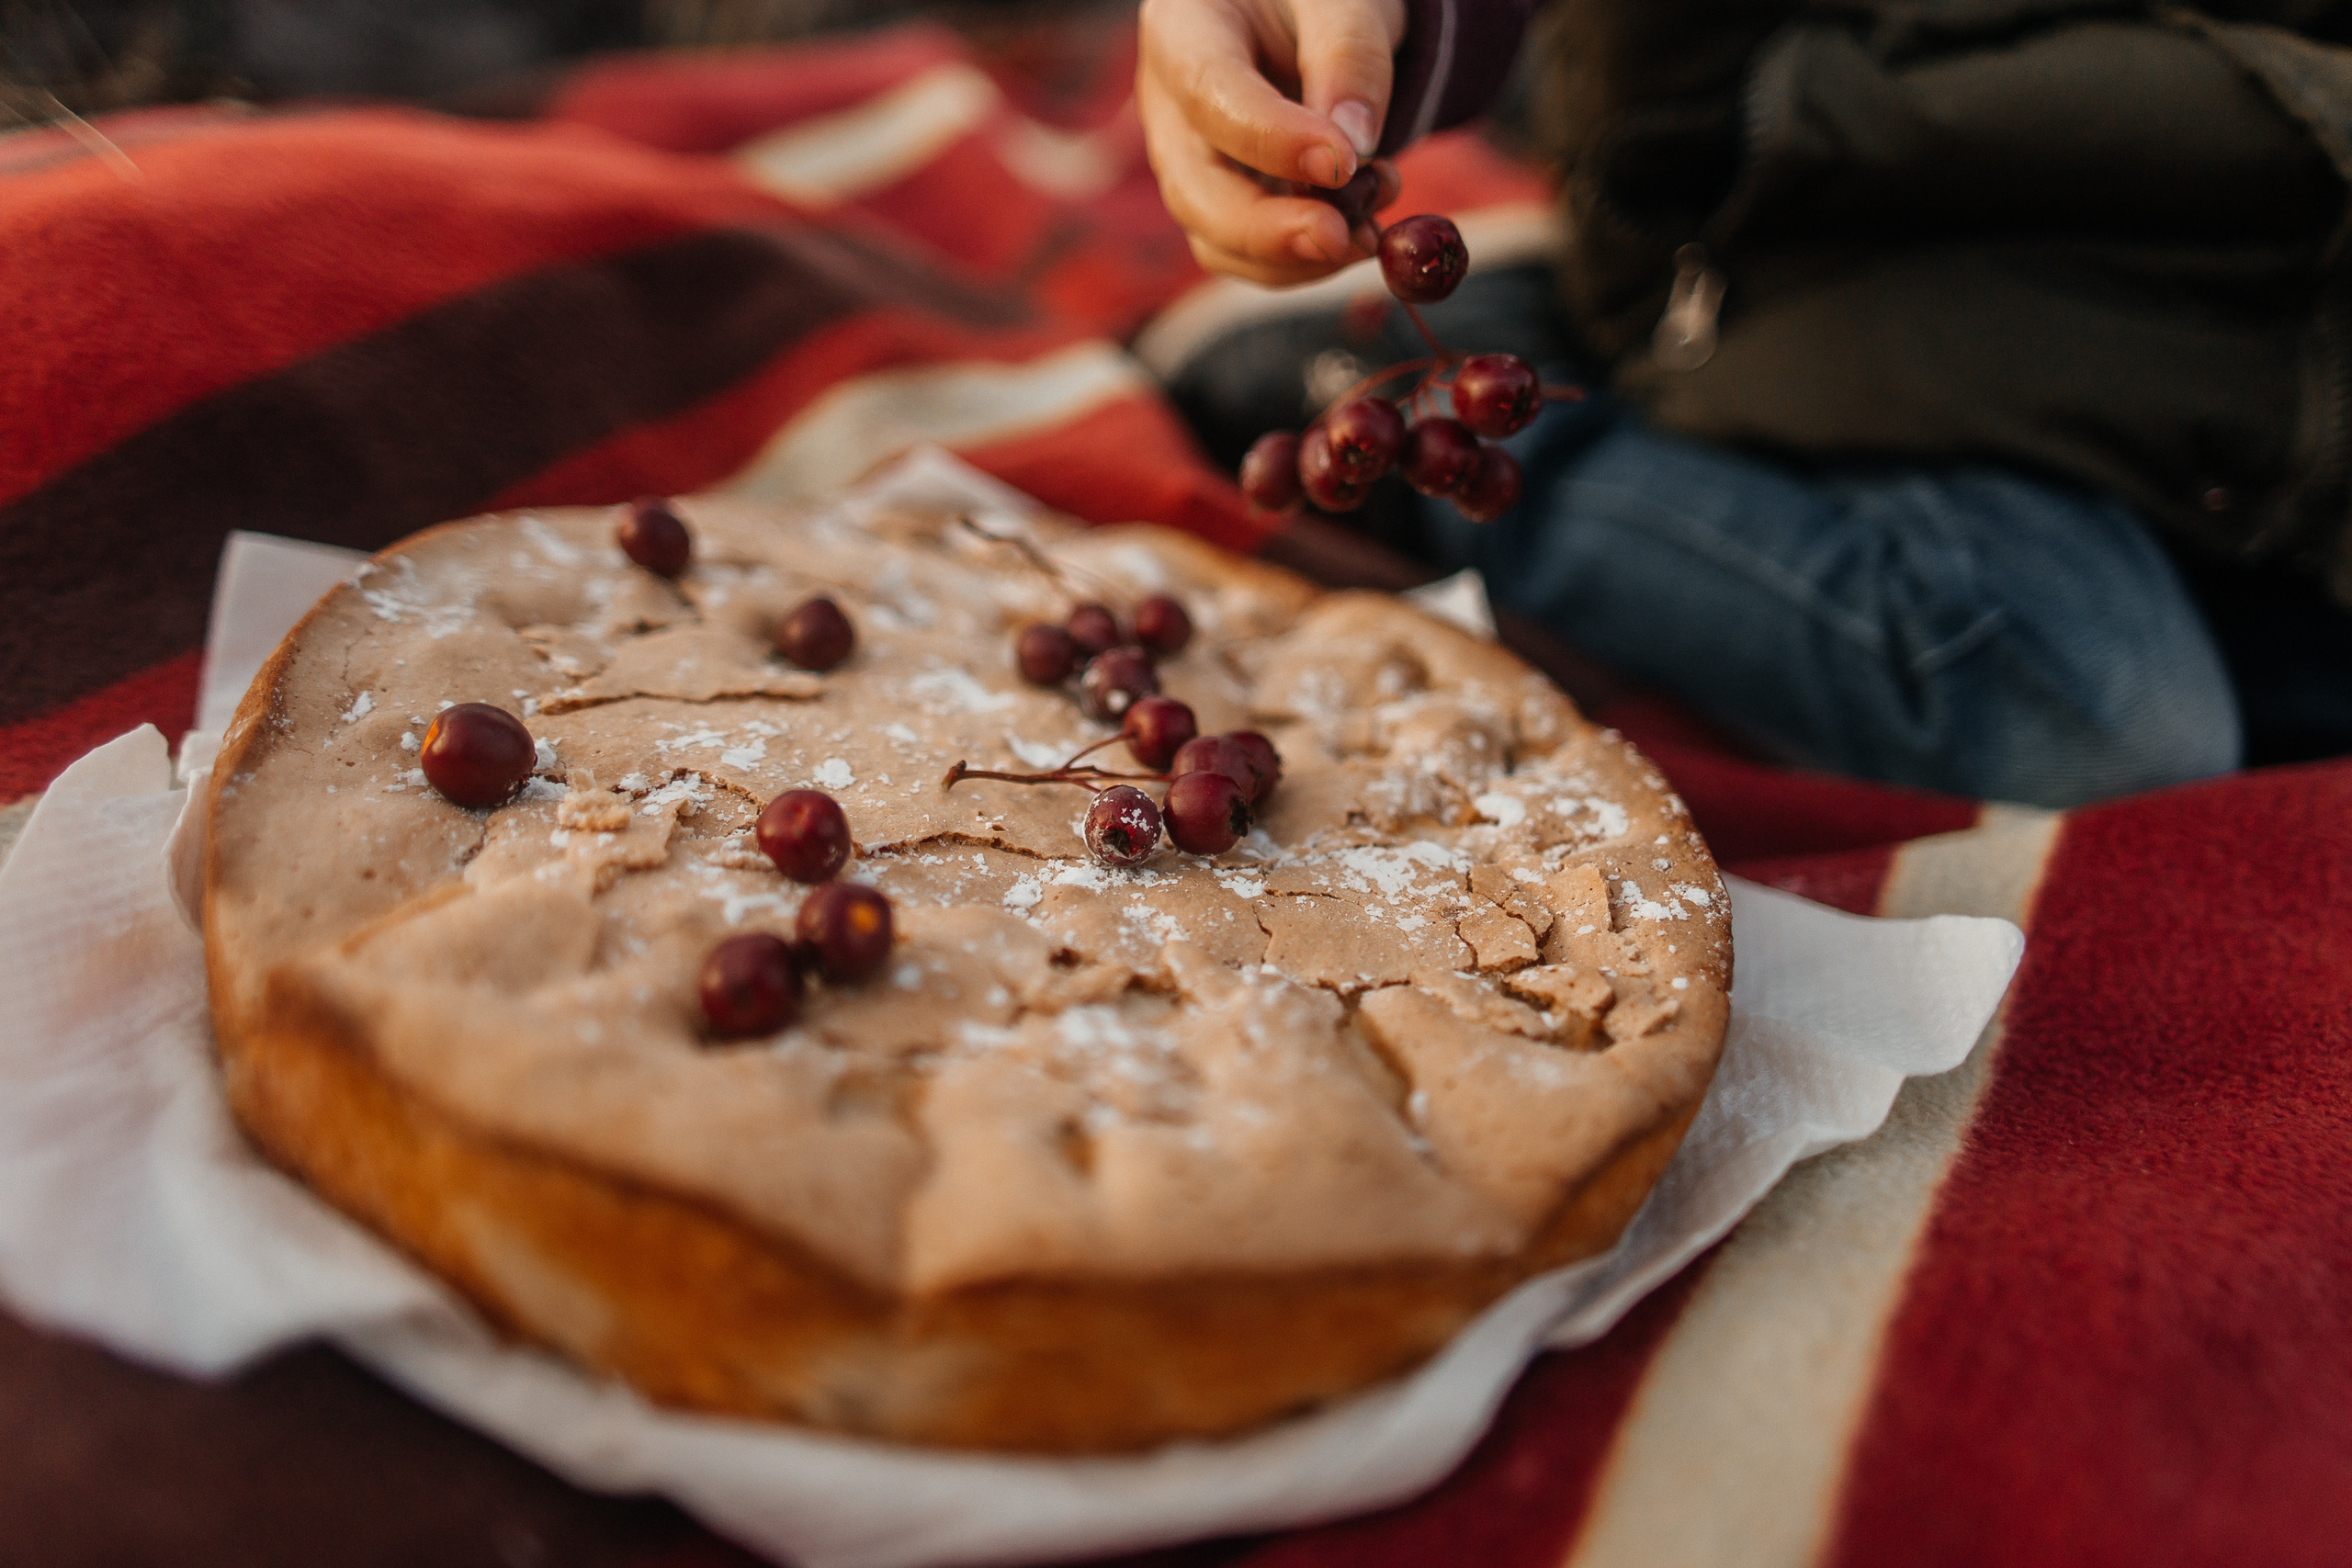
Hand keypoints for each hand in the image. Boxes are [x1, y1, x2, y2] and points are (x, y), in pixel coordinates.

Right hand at [1137, 0, 1405, 286]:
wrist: (1318, 23)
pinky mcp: (1222, 206)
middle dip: (1269, 230)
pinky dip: (1308, 263)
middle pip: (1196, 191)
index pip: (1210, 95)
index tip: (1341, 163)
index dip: (1271, 139)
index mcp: (1181, 30)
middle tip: (1345, 237)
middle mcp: (1170, 108)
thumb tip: (1352, 143)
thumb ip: (1349, 56)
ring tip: (1373, 227)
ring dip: (1298, 256)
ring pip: (1219, 241)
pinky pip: (1251, 258)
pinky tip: (1361, 232)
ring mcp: (1190, 166)